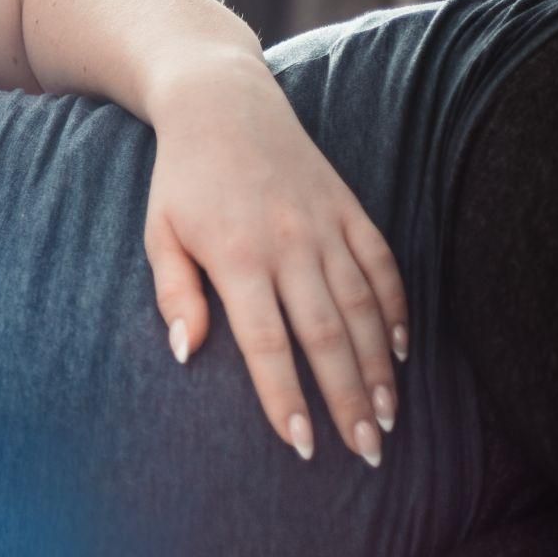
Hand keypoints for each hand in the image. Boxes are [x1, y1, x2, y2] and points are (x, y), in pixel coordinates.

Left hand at [142, 62, 409, 466]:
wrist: (222, 105)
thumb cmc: (182, 180)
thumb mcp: (159, 233)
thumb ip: (173, 294)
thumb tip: (186, 352)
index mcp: (237, 257)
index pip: (268, 344)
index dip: (286, 398)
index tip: (300, 446)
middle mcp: (290, 245)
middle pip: (328, 335)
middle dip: (347, 399)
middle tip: (365, 451)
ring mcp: (326, 226)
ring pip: (364, 307)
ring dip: (378, 368)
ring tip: (386, 418)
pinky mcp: (350, 209)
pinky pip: (383, 266)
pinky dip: (396, 310)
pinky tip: (398, 352)